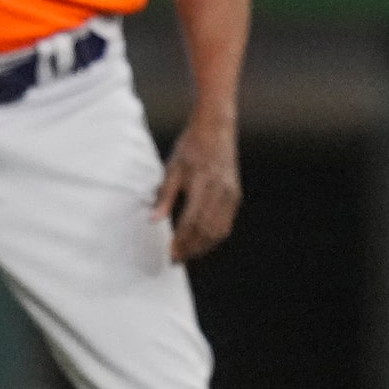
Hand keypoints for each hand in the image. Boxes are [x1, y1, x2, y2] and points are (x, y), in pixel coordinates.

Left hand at [153, 112, 241, 261]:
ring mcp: (230, 194)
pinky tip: (203, 240)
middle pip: (206, 230)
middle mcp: (219, 191)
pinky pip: (227, 222)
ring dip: (204, 246)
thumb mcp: (172, 168)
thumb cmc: (190, 147)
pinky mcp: (235, 194)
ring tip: (188, 253)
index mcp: (201, 184)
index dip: (181, 241)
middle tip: (177, 259)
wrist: (216, 129)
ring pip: (219, 230)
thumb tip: (153, 220)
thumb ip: (164, 196)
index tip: (170, 254)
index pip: (191, 222)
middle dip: (192, 248)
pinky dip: (215, 235)